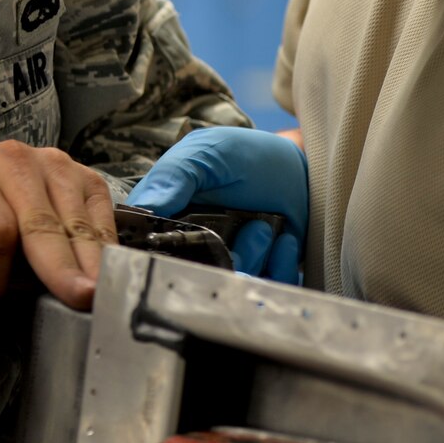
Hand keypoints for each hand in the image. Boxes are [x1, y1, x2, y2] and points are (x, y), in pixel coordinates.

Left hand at [0, 140, 116, 310]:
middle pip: (39, 226)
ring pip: (74, 224)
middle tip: (77, 298)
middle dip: (58, 268)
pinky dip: (104, 249)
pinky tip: (100, 272)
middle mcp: (10, 159)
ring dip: (87, 263)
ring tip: (95, 293)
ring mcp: (53, 163)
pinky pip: (100, 218)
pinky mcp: (85, 176)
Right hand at [126, 127, 307, 282]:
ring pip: (231, 288)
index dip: (165, 257)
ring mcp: (230, 264)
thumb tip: (145, 207)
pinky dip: (279, 267)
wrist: (298, 166)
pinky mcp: (262, 275)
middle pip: (194, 279)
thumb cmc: (245, 155)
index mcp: (170, 221)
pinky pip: (266, 289)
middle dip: (223, 260)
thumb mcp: (205, 153)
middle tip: (243, 230)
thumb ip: (174, 176)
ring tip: (264, 227)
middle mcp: (196, 248)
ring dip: (254, 258)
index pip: (152, 251)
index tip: (191, 245)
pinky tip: (285, 241)